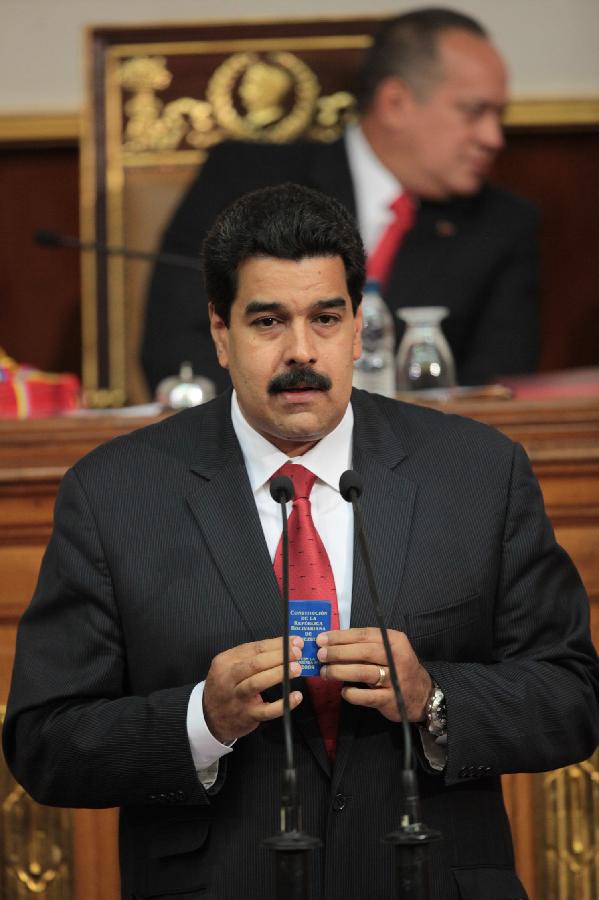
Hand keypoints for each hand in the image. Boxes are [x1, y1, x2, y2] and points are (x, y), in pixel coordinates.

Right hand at [203, 636, 303, 742]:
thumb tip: (284, 646)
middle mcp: (228, 678)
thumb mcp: (229, 666)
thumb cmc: (225, 686)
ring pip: (257, 683)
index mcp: (226, 661)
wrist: (209, 717)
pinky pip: (267, 710)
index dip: (276, 644)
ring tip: (297, 668)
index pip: (254, 648)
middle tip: (297, 653)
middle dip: (279, 656)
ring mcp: (237, 698)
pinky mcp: (246, 716)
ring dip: (279, 674)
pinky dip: (283, 703)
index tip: (294, 641)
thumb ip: (251, 657)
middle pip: (255, 664)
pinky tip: (295, 696)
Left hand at [316, 627, 430, 722]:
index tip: (321, 639)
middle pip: (363, 652)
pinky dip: (352, 693)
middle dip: (338, 652)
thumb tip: (332, 642)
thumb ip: (365, 644)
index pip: (363, 634)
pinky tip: (344, 691)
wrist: (422, 694)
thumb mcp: (388, 649)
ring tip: (325, 672)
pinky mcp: (391, 699)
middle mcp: (396, 657)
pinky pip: (367, 696)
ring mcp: (395, 679)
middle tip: (320, 655)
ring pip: (363, 673)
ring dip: (340, 671)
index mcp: (394, 640)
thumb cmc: (397, 667)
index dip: (340, 636)